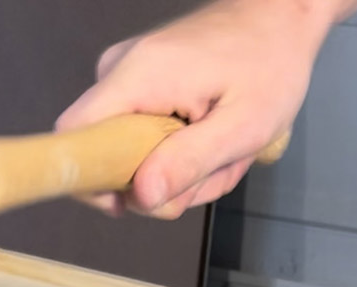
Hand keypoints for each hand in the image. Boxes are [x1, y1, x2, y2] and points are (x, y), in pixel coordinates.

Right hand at [56, 0, 339, 217]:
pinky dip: (174, 152)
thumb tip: (141, 197)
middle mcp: (118, 72)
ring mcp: (125, 76)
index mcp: (137, 77)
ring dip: (173, 171)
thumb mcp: (244, 125)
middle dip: (155, 183)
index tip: (134, 199)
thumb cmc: (272, 63)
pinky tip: (206, 139)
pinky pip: (137, 137)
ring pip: (125, 154)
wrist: (282, 14)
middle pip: (104, 157)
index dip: (92, 181)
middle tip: (209, 172)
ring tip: (217, 152)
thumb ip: (190, 161)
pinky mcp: (136, 84)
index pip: (74, 138)